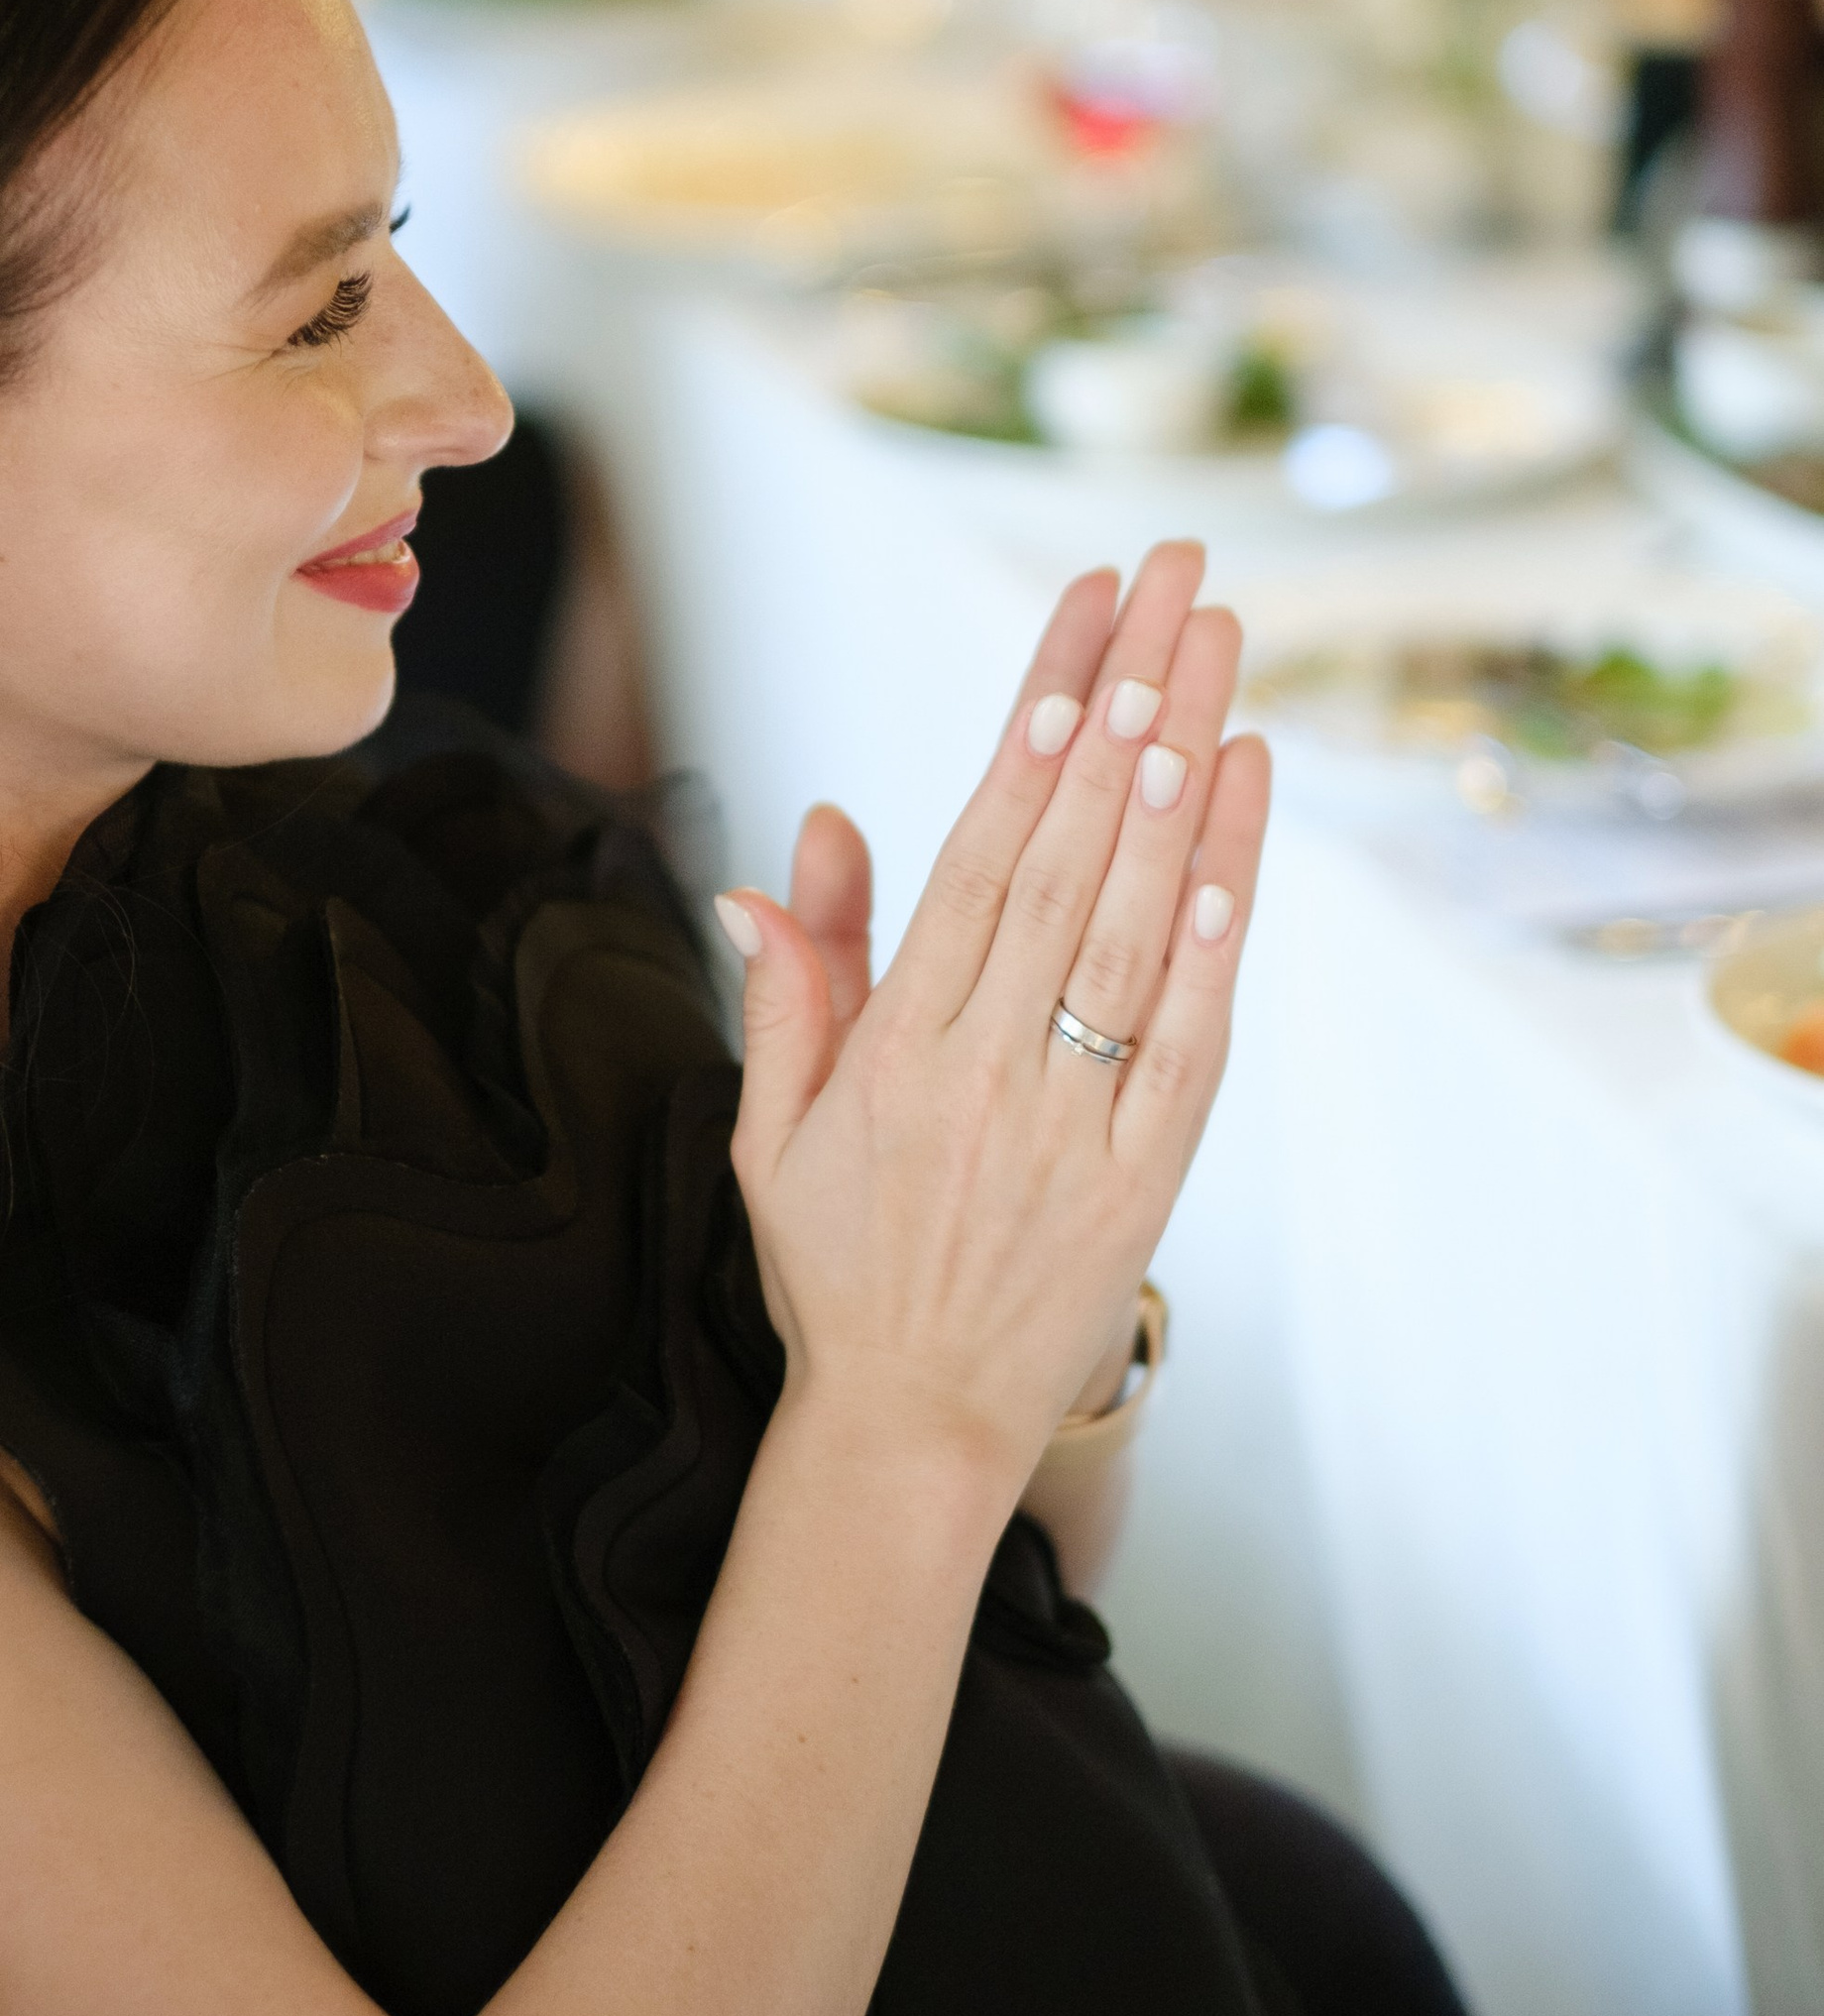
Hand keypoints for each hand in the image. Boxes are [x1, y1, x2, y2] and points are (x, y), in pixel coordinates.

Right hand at [718, 542, 1265, 1489]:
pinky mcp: (1142, 1177)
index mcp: (893, 1047)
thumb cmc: (837, 1264)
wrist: (909, 1429)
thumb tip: (801, 838)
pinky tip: (1242, 816)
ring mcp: (1071, 1123)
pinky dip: (1221, 922)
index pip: (976, 850)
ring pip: (1135, 923)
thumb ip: (798, 980)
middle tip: (1175, 586)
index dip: (1032, 730)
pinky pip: (1192, 1031)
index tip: (1078, 629)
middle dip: (1126, 705)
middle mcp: (985, 1070)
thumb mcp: (774, 1125)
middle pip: (1069, 854)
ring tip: (1218, 660)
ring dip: (1183, 781)